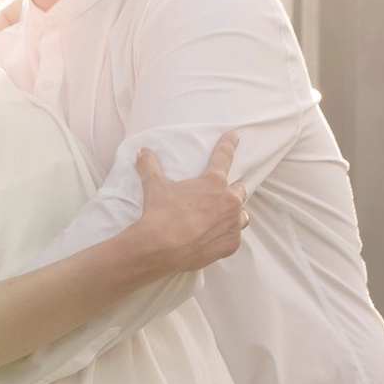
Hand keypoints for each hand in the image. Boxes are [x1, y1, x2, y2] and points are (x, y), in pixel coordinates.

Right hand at [132, 131, 247, 272]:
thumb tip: (142, 151)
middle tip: (219, 194)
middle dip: (231, 190)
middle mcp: (229, 201)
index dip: (229, 145)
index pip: (224, 157)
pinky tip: (215, 237)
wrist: (161, 247)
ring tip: (222, 217)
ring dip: (234, 214)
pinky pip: (234, 237)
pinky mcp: (230, 244)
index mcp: (214, 182)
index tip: (235, 136)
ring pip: (242, 215)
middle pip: (239, 189)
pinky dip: (227, 235)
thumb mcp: (154, 186)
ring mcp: (232, 224)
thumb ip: (149, 166)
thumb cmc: (161, 213)